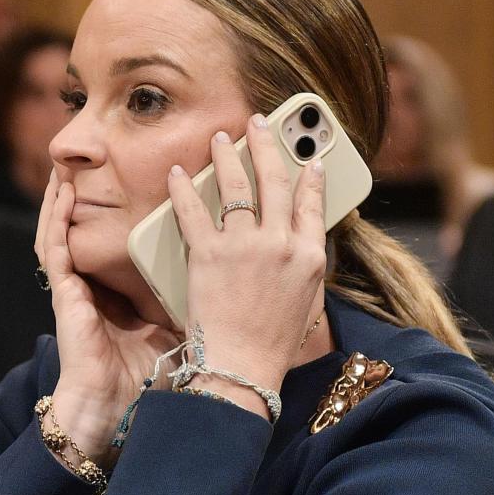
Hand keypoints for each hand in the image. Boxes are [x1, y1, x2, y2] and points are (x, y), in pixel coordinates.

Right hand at [35, 168, 179, 460]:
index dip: (124, 214)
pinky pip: (56, 249)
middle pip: (92, 228)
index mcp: (127, 292)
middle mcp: (100, 284)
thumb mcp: (181, 329)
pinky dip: (56, 220)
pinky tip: (60, 195)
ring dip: (66, 197)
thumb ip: (199, 302)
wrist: (116, 411)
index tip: (147, 181)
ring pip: (67, 230)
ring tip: (71, 165)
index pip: (125, 241)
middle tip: (103, 160)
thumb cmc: (148, 380)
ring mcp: (80, 288)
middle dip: (92, 193)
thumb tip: (241, 283)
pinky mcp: (66, 295)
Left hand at [167, 116, 327, 416]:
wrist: (242, 371)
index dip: (311, 177)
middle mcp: (281, 244)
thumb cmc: (271, 347)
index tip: (309, 159)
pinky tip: (179, 173)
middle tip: (259, 123)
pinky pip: (193, 211)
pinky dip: (185, 189)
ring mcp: (244, 247)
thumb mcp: (305, 305)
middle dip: (268, 145)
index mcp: (309, 258)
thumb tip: (299, 248)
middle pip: (276, 182)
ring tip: (221, 138)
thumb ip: (303, 269)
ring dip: (228, 156)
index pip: (314, 204)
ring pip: (237, 186)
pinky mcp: (208, 255)